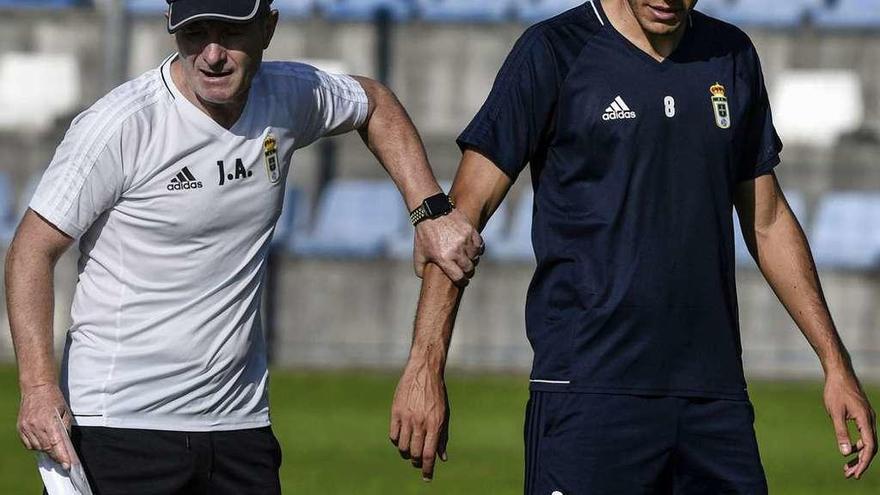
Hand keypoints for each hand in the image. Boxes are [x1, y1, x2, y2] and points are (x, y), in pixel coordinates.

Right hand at [18, 383, 73, 468]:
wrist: (37, 388)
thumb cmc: (54, 398)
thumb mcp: (65, 412)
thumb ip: (65, 429)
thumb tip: (67, 444)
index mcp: (48, 422)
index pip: (55, 444)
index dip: (62, 456)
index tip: (67, 464)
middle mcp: (35, 426)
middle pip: (46, 448)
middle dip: (56, 456)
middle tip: (64, 461)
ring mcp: (26, 427)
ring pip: (36, 447)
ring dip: (46, 451)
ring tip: (54, 451)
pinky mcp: (20, 427)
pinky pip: (28, 443)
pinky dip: (36, 446)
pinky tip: (42, 444)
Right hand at [389, 359, 449, 480]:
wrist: (424, 371)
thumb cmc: (437, 394)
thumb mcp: (444, 415)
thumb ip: (442, 437)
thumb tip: (442, 458)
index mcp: (435, 424)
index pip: (429, 454)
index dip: (427, 469)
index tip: (426, 478)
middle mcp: (420, 422)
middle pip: (414, 453)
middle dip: (416, 462)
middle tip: (417, 462)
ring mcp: (407, 417)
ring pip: (402, 447)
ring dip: (406, 453)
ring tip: (409, 451)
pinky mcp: (396, 411)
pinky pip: (393, 435)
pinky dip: (397, 441)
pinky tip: (401, 438)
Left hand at [413, 209, 482, 285]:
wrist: (431, 212)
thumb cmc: (424, 234)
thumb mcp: (418, 253)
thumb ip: (420, 269)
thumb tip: (425, 280)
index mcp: (443, 259)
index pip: (459, 277)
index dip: (462, 282)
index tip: (463, 281)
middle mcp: (456, 251)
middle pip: (469, 269)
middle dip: (468, 272)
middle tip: (466, 270)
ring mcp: (464, 240)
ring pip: (476, 257)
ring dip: (473, 259)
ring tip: (468, 258)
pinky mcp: (470, 231)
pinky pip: (479, 245)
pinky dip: (477, 248)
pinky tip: (472, 249)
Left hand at [824, 371, 876, 478]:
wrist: (839, 373)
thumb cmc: (836, 391)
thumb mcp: (835, 413)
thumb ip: (841, 433)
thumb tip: (845, 452)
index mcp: (865, 420)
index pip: (869, 447)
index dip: (863, 462)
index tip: (855, 474)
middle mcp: (870, 419)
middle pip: (870, 447)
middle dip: (861, 462)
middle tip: (848, 474)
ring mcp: (867, 417)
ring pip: (868, 441)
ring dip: (859, 454)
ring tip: (846, 466)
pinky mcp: (863, 415)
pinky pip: (864, 434)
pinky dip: (858, 444)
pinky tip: (848, 450)